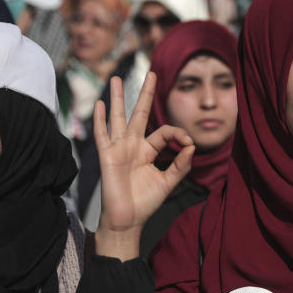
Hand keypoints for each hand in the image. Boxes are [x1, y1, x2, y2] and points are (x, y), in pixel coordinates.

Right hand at [94, 72, 194, 260]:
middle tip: (151, 72)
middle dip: (145, 93)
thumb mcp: (169, 181)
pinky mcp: (107, 156)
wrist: (128, 219)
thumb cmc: (146, 202)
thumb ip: (181, 164)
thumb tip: (192, 145)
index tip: (188, 143)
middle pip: (140, 113)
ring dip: (116, 98)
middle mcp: (133, 146)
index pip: (164, 131)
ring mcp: (119, 148)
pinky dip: (101, 119)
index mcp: (148, 150)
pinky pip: (103, 134)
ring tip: (115, 78)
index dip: (178, 133)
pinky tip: (99, 104)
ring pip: (118, 117)